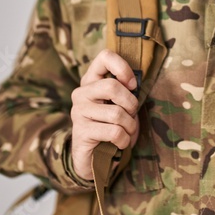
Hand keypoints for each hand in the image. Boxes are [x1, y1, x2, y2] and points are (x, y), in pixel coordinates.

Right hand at [69, 49, 139, 181]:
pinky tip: (121, 143)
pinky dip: (125, 140)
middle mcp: (81, 93)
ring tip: (127, 132)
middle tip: (131, 114)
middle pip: (112, 86)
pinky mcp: (81, 132)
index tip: (132, 84)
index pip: (105, 57)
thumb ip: (125, 91)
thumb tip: (136, 84)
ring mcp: (78, 112)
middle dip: (131, 104)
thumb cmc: (111, 126)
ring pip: (116, 113)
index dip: (123, 68)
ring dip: (130, 126)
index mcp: (91, 80)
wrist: (93, 158)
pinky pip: (114, 132)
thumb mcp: (120, 105)